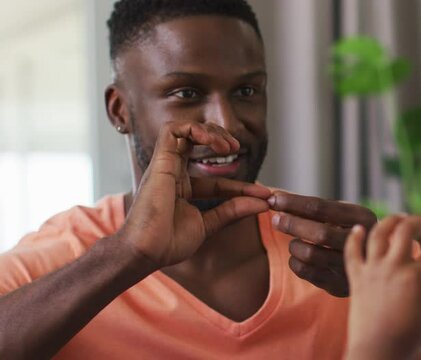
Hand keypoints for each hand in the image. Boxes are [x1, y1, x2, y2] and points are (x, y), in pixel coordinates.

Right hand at [119, 121, 271, 267]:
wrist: (147, 252)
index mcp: (183, 190)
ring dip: (211, 131)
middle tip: (238, 149)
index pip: (217, 181)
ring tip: (228, 145)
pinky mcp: (159, 160)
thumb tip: (263, 203)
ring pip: (186, 131)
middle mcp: (173, 174)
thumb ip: (233, 211)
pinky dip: (194, 128)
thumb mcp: (210, 224)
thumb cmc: (168, 243)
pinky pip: (173, 130)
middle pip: (197, 143)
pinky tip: (211, 140)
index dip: (241, 185)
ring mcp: (166, 166)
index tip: (264, 194)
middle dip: (221, 139)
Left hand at [268, 192, 376, 296]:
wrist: (373, 262)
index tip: (275, 199)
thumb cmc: (348, 230)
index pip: (322, 208)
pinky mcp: (337, 285)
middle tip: (276, 219)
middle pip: (319, 233)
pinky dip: (295, 261)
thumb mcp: (341, 214)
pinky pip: (306, 272)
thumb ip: (313, 208)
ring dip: (295, 245)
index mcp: (361, 217)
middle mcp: (360, 242)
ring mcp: (349, 265)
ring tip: (294, 241)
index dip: (294, 203)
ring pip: (310, 255)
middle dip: (292, 224)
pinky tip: (298, 256)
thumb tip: (277, 197)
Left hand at [344, 216, 420, 359]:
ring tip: (399, 218)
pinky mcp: (356, 277)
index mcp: (416, 276)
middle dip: (420, 222)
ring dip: (390, 220)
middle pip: (406, 229)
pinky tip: (358, 227)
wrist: (377, 351)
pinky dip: (354, 237)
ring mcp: (372, 269)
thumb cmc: (406, 336)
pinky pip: (351, 252)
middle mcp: (394, 266)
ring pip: (379, 232)